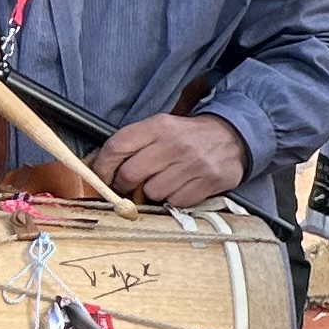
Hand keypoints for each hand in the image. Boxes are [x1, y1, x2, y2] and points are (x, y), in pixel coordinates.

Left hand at [93, 110, 251, 203]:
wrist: (232, 136)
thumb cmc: (186, 136)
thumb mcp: (159, 128)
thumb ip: (131, 144)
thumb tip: (95, 165)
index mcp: (159, 125)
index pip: (118, 146)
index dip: (102, 166)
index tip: (101, 177)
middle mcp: (175, 143)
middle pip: (130, 174)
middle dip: (124, 184)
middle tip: (129, 184)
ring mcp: (194, 164)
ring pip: (152, 192)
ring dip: (152, 193)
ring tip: (162, 182)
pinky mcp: (208, 182)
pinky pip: (176, 202)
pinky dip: (173, 199)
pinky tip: (180, 187)